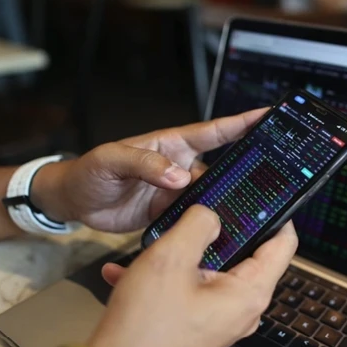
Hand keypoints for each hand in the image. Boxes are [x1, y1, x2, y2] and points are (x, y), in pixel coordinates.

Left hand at [30, 109, 265, 231]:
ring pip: (211, 196)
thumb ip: (145, 164)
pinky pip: (194, 218)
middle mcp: (179, 166)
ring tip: (250, 209)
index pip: (213, 131)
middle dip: (246, 169)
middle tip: (273, 174)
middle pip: (221, 168)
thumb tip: (180, 176)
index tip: (267, 116)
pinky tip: (219, 231)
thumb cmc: (89, 171)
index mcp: (171, 144)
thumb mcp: (112, 160)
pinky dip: (206, 224)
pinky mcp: (169, 214)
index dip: (241, 123)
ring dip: (225, 202)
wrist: (74, 202)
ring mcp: (176, 191)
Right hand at [79, 205, 297, 346]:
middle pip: (246, 254)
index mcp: (249, 294)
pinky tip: (131, 271)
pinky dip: (165, 276)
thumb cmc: (144, 329)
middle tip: (200, 210)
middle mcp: (241, 310)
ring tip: (156, 243)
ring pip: (211, 269)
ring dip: (183, 252)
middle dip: (220, 230)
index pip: (284, 244)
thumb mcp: (171, 258)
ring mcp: (219, 319)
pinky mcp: (197, 324)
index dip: (276, 214)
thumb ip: (199, 224)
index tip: (262, 196)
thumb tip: (211, 214)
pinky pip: (188, 288)